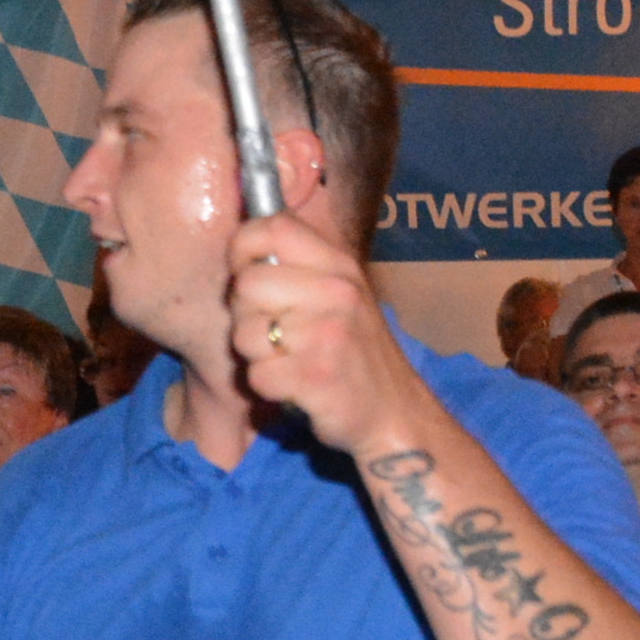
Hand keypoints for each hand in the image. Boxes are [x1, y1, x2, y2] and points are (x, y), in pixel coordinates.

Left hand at [222, 207, 406, 451]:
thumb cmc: (355, 352)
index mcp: (339, 266)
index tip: (247, 271)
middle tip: (273, 331)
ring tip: (286, 359)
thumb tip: (244, 235)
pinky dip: (267, 386)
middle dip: (245, 313)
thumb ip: (300, 266)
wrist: (395, 413)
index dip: (245, 247)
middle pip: (248, 283)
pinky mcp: (316, 377)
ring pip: (245, 333)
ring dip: (255, 355)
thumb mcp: (341, 294)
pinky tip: (293, 385)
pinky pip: (257, 375)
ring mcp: (327, 335)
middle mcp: (336, 293)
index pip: (275, 227)